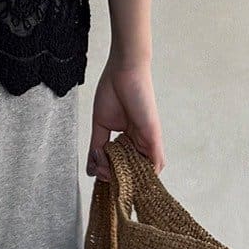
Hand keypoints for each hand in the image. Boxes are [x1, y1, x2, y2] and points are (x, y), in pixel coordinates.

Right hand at [87, 57, 163, 179]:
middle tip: (100, 175)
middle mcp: (139, 140)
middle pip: (132, 169)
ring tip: (110, 175)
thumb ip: (97, 146)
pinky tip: (133, 179)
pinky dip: (148, 173)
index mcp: (127, 137)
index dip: (109, 172)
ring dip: (128, 178)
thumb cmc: (112, 89)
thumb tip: (92, 168)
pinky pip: (157, 160)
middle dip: (116, 177)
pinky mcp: (153, 134)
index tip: (96, 173)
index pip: (121, 163)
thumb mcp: (100, 124)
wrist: (123, 69)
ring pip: (144, 169)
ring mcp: (147, 138)